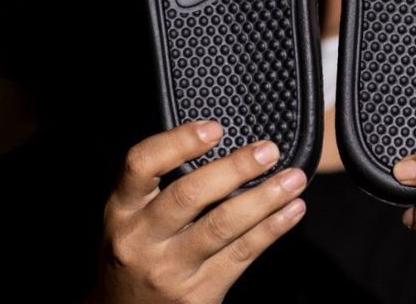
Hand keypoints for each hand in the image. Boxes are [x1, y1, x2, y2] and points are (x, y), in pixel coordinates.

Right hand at [88, 121, 306, 302]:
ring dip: (265, 198)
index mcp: (122, 209)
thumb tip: (225, 142)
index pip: (141, 165)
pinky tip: (292, 210)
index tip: (214, 128)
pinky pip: (242, 254)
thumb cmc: (139, 249)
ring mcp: (169, 270)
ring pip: (222, 225)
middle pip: (190, 195)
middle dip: (235, 168)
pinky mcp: (198, 295)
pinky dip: (272, 228)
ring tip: (293, 178)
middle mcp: (140, 239)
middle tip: (268, 151)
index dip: (179, 142)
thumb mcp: (133, 214)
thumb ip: (165, 181)